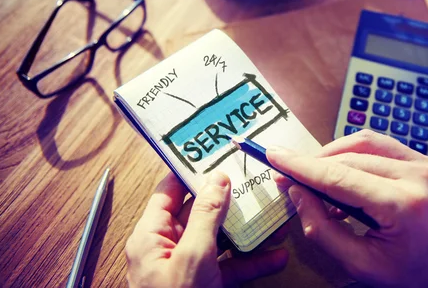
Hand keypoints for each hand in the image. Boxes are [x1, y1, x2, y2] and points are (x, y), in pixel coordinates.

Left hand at [125, 171, 288, 287]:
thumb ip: (205, 216)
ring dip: (248, 231)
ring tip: (273, 216)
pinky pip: (230, 267)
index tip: (215, 154)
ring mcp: (188, 268)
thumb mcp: (193, 256)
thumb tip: (217, 180)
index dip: (191, 171)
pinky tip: (276, 255)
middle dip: (230, 201)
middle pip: (200, 213)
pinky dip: (252, 262)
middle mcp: (168, 248)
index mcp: (151, 235)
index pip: (169, 191)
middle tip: (252, 181)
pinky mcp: (205, 285)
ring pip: (220, 240)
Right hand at [268, 130, 427, 287]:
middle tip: (288, 177)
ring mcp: (423, 162)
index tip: (274, 156)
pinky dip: (354, 151)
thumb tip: (298, 195)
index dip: (301, 166)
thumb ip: (323, 231)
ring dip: (332, 154)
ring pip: (363, 141)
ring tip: (315, 176)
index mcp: (402, 206)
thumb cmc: (416, 271)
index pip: (339, 177)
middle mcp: (415, 175)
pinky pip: (380, 143)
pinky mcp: (424, 158)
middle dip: (313, 164)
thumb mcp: (364, 266)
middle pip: (348, 157)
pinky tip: (342, 169)